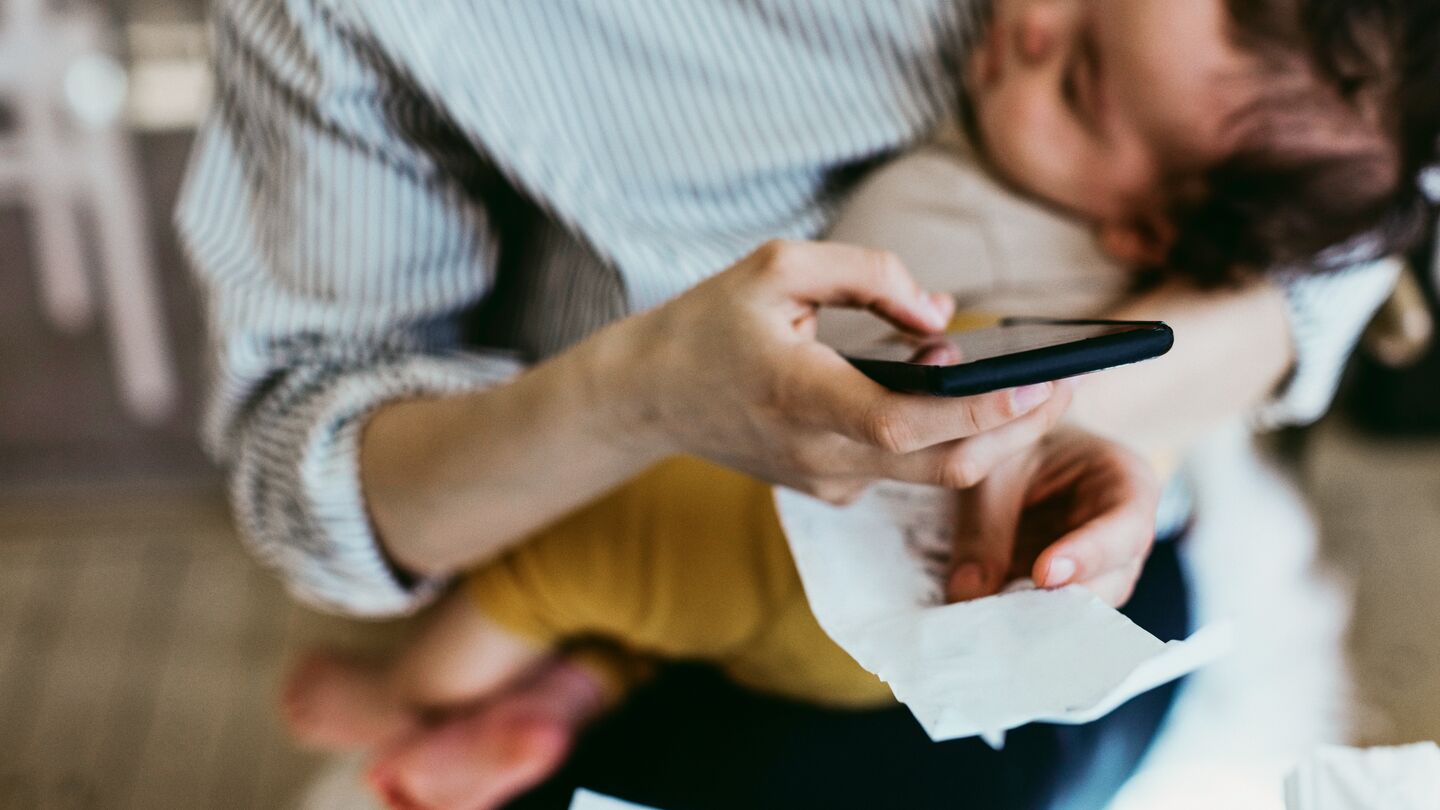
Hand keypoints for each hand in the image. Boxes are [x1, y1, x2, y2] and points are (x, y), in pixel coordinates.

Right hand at [613, 240, 1070, 502]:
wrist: (654, 395)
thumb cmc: (715, 321)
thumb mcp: (779, 266)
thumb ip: (868, 275)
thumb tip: (944, 316)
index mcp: (798, 394)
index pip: (902, 423)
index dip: (977, 411)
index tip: (1041, 381)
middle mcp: (818, 455)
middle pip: (941, 465)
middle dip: (1018, 428)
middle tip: (1072, 383)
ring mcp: (826, 483)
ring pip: (933, 477)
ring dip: (995, 439)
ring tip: (1043, 388)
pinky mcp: (833, 492)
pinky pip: (905, 472)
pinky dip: (948, 442)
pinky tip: (972, 402)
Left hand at [945, 427, 1160, 606]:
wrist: (1016, 434)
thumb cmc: (1016, 437)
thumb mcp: (997, 468)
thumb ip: (985, 526)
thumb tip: (967, 594)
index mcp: (1126, 484)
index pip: (1124, 527)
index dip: (1089, 555)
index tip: (1045, 574)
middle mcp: (1125, 534)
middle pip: (1112, 581)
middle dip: (1064, 602)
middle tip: (1014, 617)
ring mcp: (1102, 568)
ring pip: (1084, 608)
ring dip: (1041, 619)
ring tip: (996, 626)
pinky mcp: (1069, 589)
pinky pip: (1054, 613)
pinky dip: (1025, 622)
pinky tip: (992, 628)